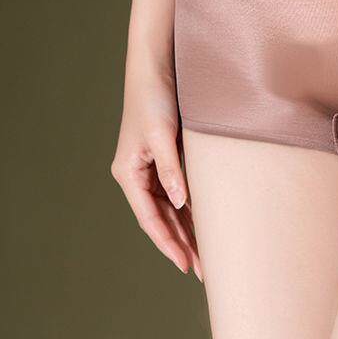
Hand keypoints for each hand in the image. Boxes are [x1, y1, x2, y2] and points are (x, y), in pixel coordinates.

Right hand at [110, 66, 201, 279]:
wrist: (156, 68)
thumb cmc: (154, 99)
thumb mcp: (162, 135)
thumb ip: (171, 170)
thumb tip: (180, 203)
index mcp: (129, 173)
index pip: (150, 219)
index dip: (168, 244)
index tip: (186, 266)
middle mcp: (138, 174)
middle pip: (161, 218)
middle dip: (181, 244)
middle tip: (204, 271)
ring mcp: (153, 167)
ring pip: (172, 208)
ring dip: (188, 229)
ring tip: (208, 254)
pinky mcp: (167, 157)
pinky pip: (180, 191)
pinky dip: (192, 208)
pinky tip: (207, 222)